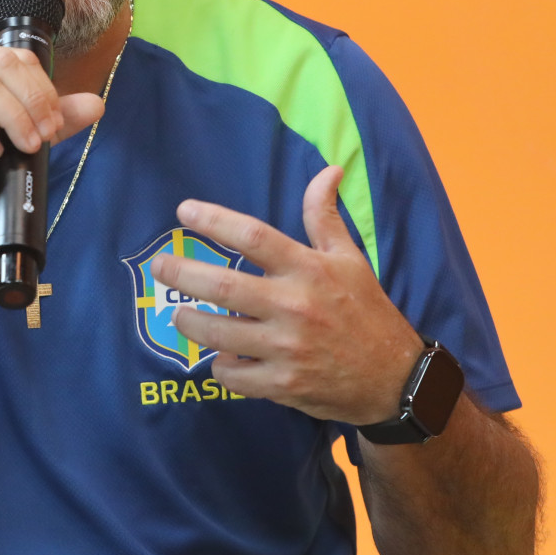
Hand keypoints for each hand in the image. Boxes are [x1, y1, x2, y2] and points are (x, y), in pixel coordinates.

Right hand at [0, 45, 104, 226]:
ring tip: (24, 146)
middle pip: (0, 65)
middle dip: (34, 101)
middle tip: (46, 135)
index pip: (12, 56)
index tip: (56, 121)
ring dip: (14, 119)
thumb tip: (96, 104)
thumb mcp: (13, 138)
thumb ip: (48, 118)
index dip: (41, 86)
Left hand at [155, 166, 424, 425]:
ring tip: (179, 313)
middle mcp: (294, 306)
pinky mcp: (282, 384)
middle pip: (223, 286)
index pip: (253, 236)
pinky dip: (219, 365)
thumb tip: (328, 170)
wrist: (395, 379)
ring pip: (218, 333)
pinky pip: (232, 374)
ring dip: (189, 322)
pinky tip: (219, 356)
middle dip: (182, 273)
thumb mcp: (351, 259)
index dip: (214, 220)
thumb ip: (325, 217)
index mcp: (308, 270)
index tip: (184, 210)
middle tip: (160, 266)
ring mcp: (287, 348)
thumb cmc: (367, 312)